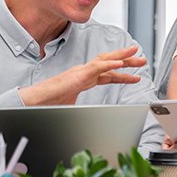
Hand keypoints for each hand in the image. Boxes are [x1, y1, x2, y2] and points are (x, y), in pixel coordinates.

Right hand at [19, 46, 145, 105]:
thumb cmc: (48, 105)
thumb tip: (87, 122)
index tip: (135, 76)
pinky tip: (120, 62)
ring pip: (105, 60)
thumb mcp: (71, 107)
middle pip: (109, 64)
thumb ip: (81, 110)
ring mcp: (80, 72)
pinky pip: (95, 67)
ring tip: (136, 54)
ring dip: (122, 56)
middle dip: (127, 61)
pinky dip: (109, 64)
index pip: (107, 75)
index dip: (122, 75)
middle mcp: (84, 73)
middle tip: (143, 60)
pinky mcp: (77, 75)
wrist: (33, 104)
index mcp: (83, 80)